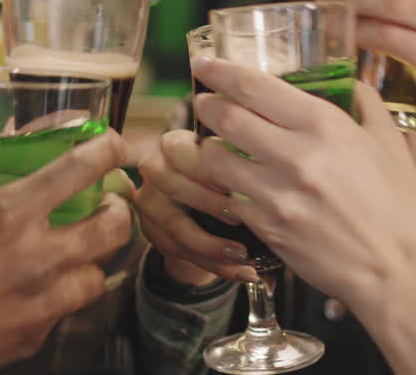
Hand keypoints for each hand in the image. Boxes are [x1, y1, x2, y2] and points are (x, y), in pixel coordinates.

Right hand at [0, 131, 133, 374]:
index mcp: (6, 215)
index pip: (82, 169)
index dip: (110, 149)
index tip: (114, 146)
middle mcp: (34, 259)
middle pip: (115, 227)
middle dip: (120, 207)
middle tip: (105, 201)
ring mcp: (37, 304)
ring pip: (101, 275)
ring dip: (97, 255)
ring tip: (81, 244)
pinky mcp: (30, 338)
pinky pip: (68, 309)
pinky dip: (65, 291)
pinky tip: (45, 282)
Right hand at [134, 129, 258, 284]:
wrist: (209, 211)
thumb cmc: (228, 180)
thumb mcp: (235, 165)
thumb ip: (242, 164)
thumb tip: (267, 171)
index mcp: (176, 145)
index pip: (179, 149)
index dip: (206, 167)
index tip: (236, 182)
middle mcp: (156, 169)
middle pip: (173, 186)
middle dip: (209, 205)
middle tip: (241, 219)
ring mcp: (149, 202)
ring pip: (175, 227)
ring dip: (213, 246)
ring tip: (245, 257)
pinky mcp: (151, 232)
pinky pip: (180, 252)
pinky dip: (214, 265)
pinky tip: (241, 271)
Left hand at [192, 56, 415, 312]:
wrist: (398, 270)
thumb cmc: (401, 207)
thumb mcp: (390, 142)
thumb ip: (365, 103)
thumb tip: (347, 82)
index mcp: (325, 126)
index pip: (254, 87)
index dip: (222, 71)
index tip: (207, 64)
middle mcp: (295, 156)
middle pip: (225, 118)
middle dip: (207, 104)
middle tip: (204, 100)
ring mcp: (277, 195)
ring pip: (216, 161)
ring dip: (211, 148)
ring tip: (218, 145)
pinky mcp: (267, 228)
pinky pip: (231, 199)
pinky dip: (229, 188)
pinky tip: (239, 186)